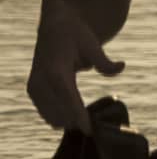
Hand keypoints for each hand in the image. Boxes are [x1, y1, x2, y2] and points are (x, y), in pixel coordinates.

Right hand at [27, 4, 123, 132]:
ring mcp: (34, 87)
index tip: (89, 130)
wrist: (54, 29)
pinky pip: (47, 114)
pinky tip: (77, 118)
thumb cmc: (76, 36)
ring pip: (50, 116)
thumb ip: (104, 61)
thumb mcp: (92, 44)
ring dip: (69, 122)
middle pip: (57, 111)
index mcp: (55, 68)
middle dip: (76, 121)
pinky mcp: (33, 92)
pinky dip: (62, 119)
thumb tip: (121, 66)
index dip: (77, 114)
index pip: (66, 96)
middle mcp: (40, 79)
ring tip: (89, 121)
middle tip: (97, 126)